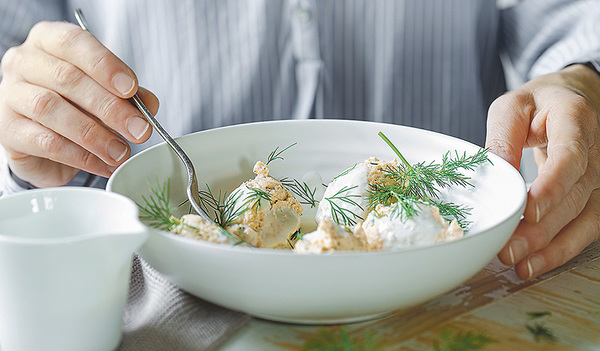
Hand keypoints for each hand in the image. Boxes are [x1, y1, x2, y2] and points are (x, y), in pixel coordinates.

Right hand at [0, 21, 158, 186]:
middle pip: (67, 79)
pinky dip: (81, 156)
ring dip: (94, 134)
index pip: (74, 42)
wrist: (44, 142)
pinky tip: (104, 164)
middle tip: (138, 130)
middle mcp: (23, 62)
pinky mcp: (8, 131)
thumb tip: (148, 105)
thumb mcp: (108, 93)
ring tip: (121, 151)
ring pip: (51, 109)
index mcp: (48, 41)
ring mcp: (10, 95)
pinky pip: (45, 142)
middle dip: (110, 107)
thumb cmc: (77, 105)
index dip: (105, 65)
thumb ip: (129, 95)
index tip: (132, 88)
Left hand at [486, 64, 599, 279]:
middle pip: (576, 196)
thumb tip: (496, 175)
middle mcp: (596, 151)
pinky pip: (586, 227)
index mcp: (575, 120)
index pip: (571, 156)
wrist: (571, 98)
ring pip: (585, 218)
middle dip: (542, 228)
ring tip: (520, 265)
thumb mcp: (511, 107)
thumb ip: (503, 137)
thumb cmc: (538, 102)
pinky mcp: (595, 195)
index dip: (553, 185)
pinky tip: (535, 263)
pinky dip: (561, 249)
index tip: (529, 210)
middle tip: (509, 249)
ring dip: (552, 246)